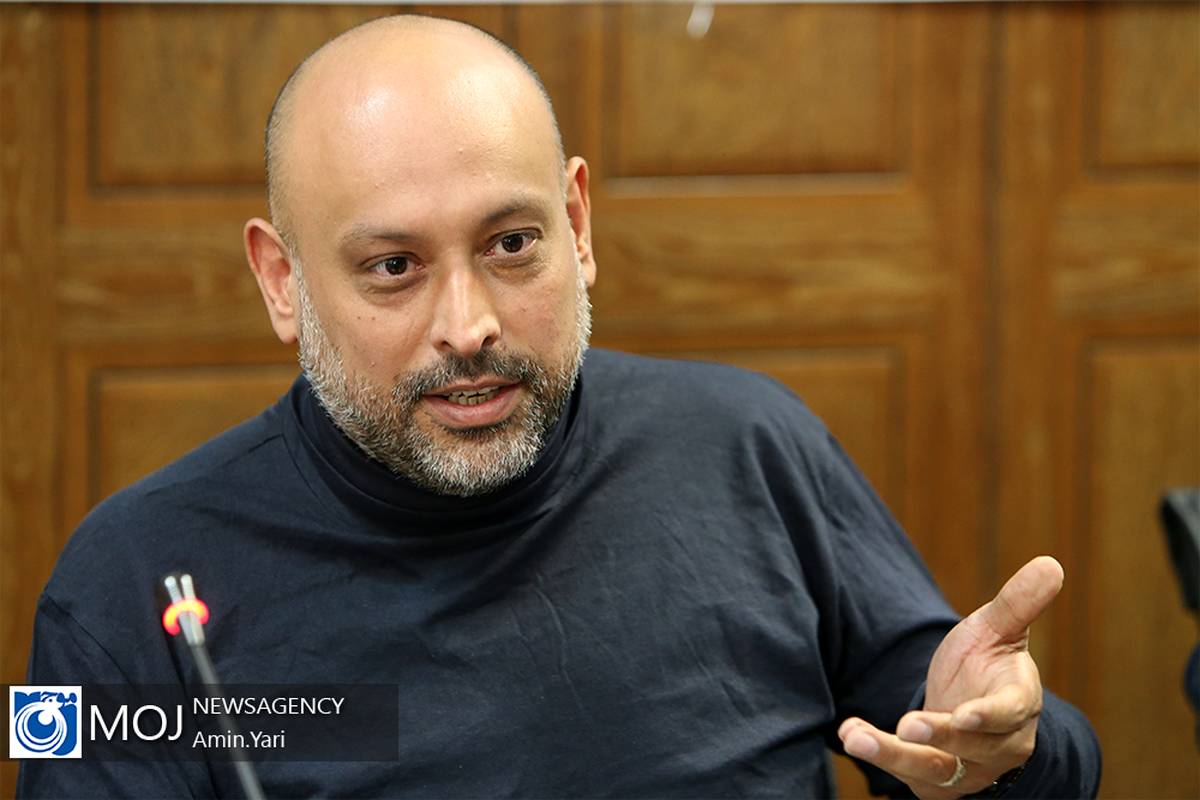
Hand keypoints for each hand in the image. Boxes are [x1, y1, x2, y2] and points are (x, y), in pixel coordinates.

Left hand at [836, 556, 1062, 797]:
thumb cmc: (987, 664)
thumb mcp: (996, 631)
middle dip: (938, 737)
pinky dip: (879, 756)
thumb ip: (1016, 603)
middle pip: (970, 747)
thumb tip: (1051, 562)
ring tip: (855, 736)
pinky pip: (908, 775)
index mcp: (1017, 704)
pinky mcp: (939, 784)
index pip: (1008, 714)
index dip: (988, 717)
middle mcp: (998, 745)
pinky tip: (849, 733)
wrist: (970, 708)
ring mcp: (969, 769)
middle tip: (907, 725)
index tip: (964, 717)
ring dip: (893, 754)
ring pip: (934, 769)